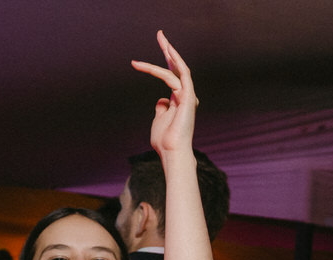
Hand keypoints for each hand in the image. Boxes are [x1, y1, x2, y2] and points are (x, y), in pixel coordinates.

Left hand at [133, 30, 197, 157]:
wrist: (172, 153)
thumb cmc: (165, 141)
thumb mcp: (159, 120)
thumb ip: (161, 109)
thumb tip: (162, 99)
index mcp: (179, 100)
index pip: (170, 76)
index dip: (162, 63)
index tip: (144, 58)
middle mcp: (186, 96)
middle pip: (177, 68)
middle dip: (168, 50)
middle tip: (160, 34)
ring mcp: (188, 97)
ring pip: (176, 70)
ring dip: (168, 53)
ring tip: (160, 38)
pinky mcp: (189, 98)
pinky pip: (181, 77)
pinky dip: (172, 65)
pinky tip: (164, 55)